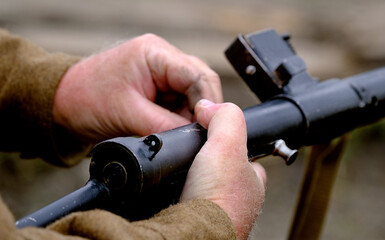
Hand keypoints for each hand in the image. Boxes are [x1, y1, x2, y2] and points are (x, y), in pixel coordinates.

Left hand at [53, 34, 221, 141]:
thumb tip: (193, 140)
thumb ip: (164, 126)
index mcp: (155, 53)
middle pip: (201, 84)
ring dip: (191, 117)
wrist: (62, 104)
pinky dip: (182, 119)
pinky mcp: (160, 88)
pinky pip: (182, 103)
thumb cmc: (85, 100)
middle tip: (196, 135)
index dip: (206, 103)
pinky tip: (176, 131)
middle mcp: (164, 58)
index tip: (205, 128)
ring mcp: (163, 73)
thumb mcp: (127, 114)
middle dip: (201, 111)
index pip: (198, 75)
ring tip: (181, 135)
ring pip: (194, 95)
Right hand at [181, 100, 266, 239]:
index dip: (232, 143)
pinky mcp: (195, 225)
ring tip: (178, 174)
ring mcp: (216, 215)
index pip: (248, 159)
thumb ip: (225, 119)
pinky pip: (187, 203)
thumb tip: (209, 106)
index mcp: (250, 185)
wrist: (192, 236)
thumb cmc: (218, 203)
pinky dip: (178, 197)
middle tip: (191, 159)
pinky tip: (171, 193)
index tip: (216, 136)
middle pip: (224, 175)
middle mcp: (237, 204)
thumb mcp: (227, 145)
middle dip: (208, 165)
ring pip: (205, 190)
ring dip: (192, 182)